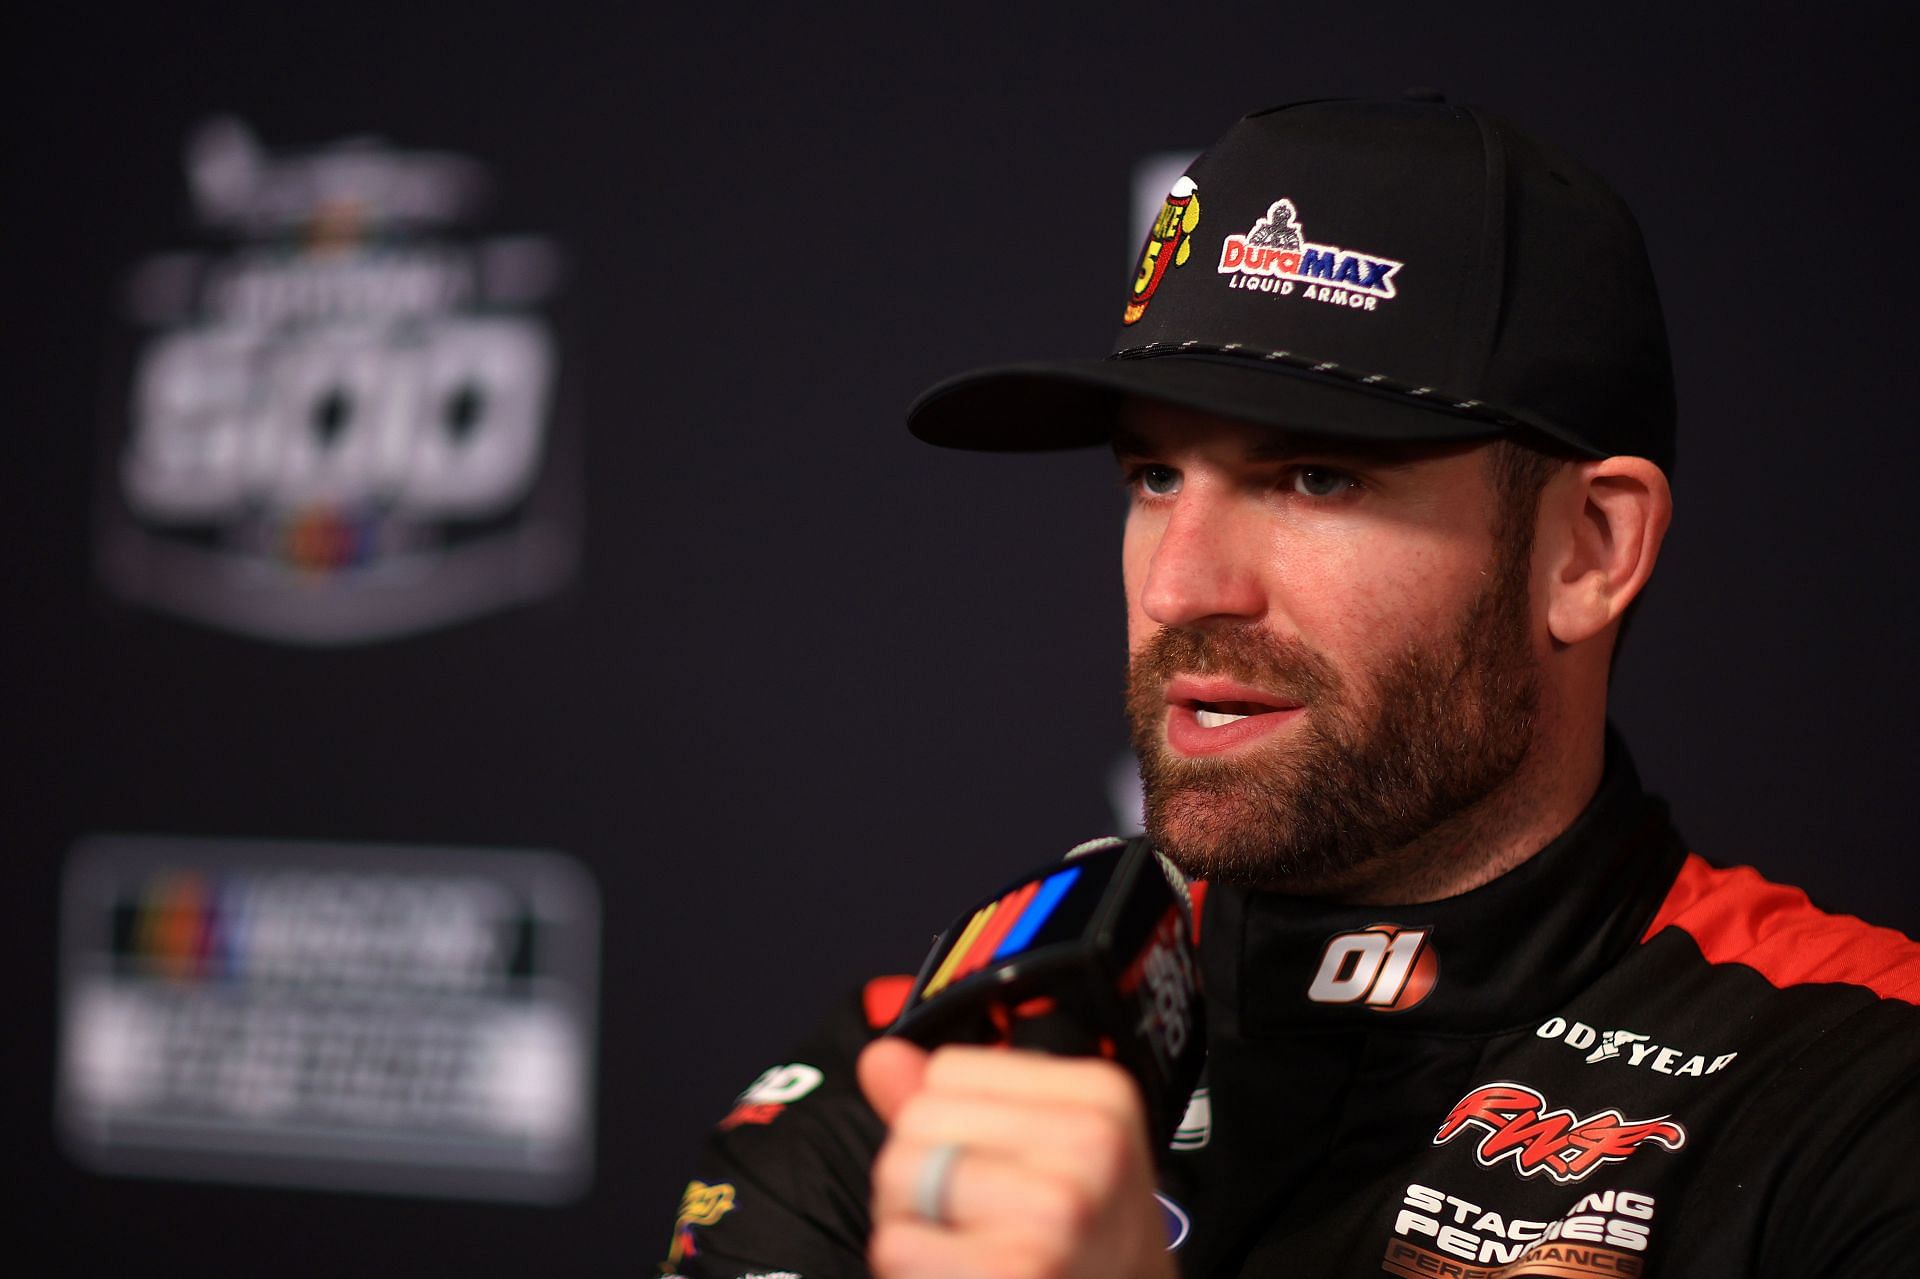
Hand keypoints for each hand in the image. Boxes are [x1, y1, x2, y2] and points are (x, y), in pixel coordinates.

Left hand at [858, 1037, 1176, 1278]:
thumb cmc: (1089, 1242)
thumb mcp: (1054, 1151)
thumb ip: (961, 1102)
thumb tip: (882, 1058)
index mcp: (1100, 1095)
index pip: (948, 1070)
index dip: (948, 1121)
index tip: (990, 1165)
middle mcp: (1090, 1145)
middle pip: (918, 1119)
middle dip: (920, 1174)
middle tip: (972, 1219)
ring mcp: (1058, 1212)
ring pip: (900, 1178)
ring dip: (911, 1224)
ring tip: (968, 1249)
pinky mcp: (1017, 1271)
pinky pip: (897, 1245)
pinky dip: (909, 1270)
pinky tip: (964, 1274)